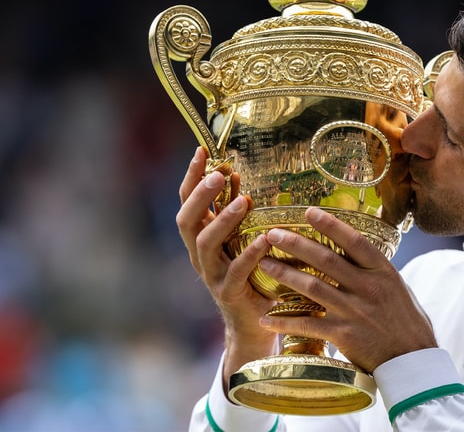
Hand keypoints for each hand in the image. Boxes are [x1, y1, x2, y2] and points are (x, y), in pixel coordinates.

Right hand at [176, 147, 279, 386]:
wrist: (254, 324)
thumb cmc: (250, 274)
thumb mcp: (239, 239)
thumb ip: (235, 210)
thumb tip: (236, 173)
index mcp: (199, 237)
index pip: (187, 202)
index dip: (191, 176)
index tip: (202, 150)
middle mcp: (199, 255)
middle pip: (187, 221)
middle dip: (200, 195)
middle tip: (219, 174)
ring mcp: (211, 275)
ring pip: (206, 245)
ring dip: (223, 220)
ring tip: (244, 201)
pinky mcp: (229, 293)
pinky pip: (236, 272)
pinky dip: (250, 254)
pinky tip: (265, 239)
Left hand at [258, 206, 437, 372]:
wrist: (413, 360)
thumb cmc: (406, 321)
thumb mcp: (397, 286)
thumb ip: (374, 269)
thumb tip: (353, 247)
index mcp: (383, 272)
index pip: (354, 241)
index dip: (330, 224)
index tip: (309, 212)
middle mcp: (368, 287)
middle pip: (326, 259)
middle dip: (296, 244)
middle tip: (273, 234)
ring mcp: (354, 311)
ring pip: (312, 287)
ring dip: (285, 275)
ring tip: (265, 265)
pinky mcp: (343, 335)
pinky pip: (308, 324)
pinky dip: (285, 321)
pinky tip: (267, 317)